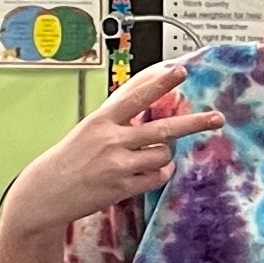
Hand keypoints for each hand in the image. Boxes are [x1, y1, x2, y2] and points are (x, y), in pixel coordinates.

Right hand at [0, 59, 223, 236]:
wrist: (47, 191)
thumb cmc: (70, 157)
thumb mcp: (90, 128)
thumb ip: (118, 113)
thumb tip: (146, 90)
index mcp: (101, 120)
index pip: (135, 96)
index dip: (159, 83)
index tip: (179, 71)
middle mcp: (111, 139)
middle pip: (163, 128)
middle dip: (194, 123)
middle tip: (216, 118)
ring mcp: (118, 164)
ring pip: (163, 154)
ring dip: (165, 154)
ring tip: (150, 155)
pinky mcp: (121, 186)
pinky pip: (157, 176)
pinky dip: (160, 173)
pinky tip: (149, 171)